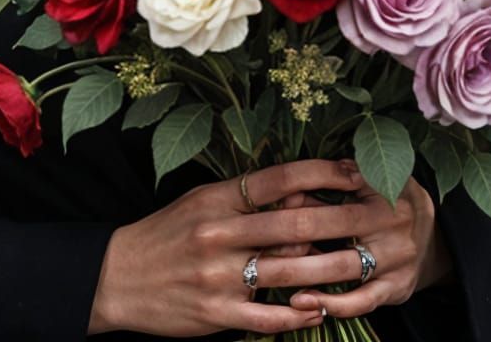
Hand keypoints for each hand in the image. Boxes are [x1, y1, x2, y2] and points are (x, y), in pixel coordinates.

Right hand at [86, 157, 368, 336]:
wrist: (118, 276)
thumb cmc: (166, 234)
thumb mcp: (201, 202)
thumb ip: (246, 198)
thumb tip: (301, 193)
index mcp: (215, 199)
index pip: (277, 179)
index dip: (321, 173)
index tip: (354, 173)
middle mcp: (218, 234)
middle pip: (291, 226)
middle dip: (338, 222)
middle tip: (372, 219)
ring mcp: (218, 276)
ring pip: (287, 273)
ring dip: (327, 272)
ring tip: (358, 267)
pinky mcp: (216, 314)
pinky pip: (268, 318)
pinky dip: (299, 316)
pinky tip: (320, 312)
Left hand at [279, 173, 454, 321]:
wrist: (434, 236)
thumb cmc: (387, 198)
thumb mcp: (370, 177)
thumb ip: (335, 178)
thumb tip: (289, 188)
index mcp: (383, 188)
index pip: (339, 185)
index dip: (304, 191)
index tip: (270, 200)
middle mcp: (393, 222)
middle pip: (336, 226)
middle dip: (294, 233)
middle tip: (256, 239)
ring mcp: (396, 259)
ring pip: (345, 268)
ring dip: (305, 273)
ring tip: (271, 277)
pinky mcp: (396, 289)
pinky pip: (362, 301)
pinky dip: (333, 304)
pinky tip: (306, 303)